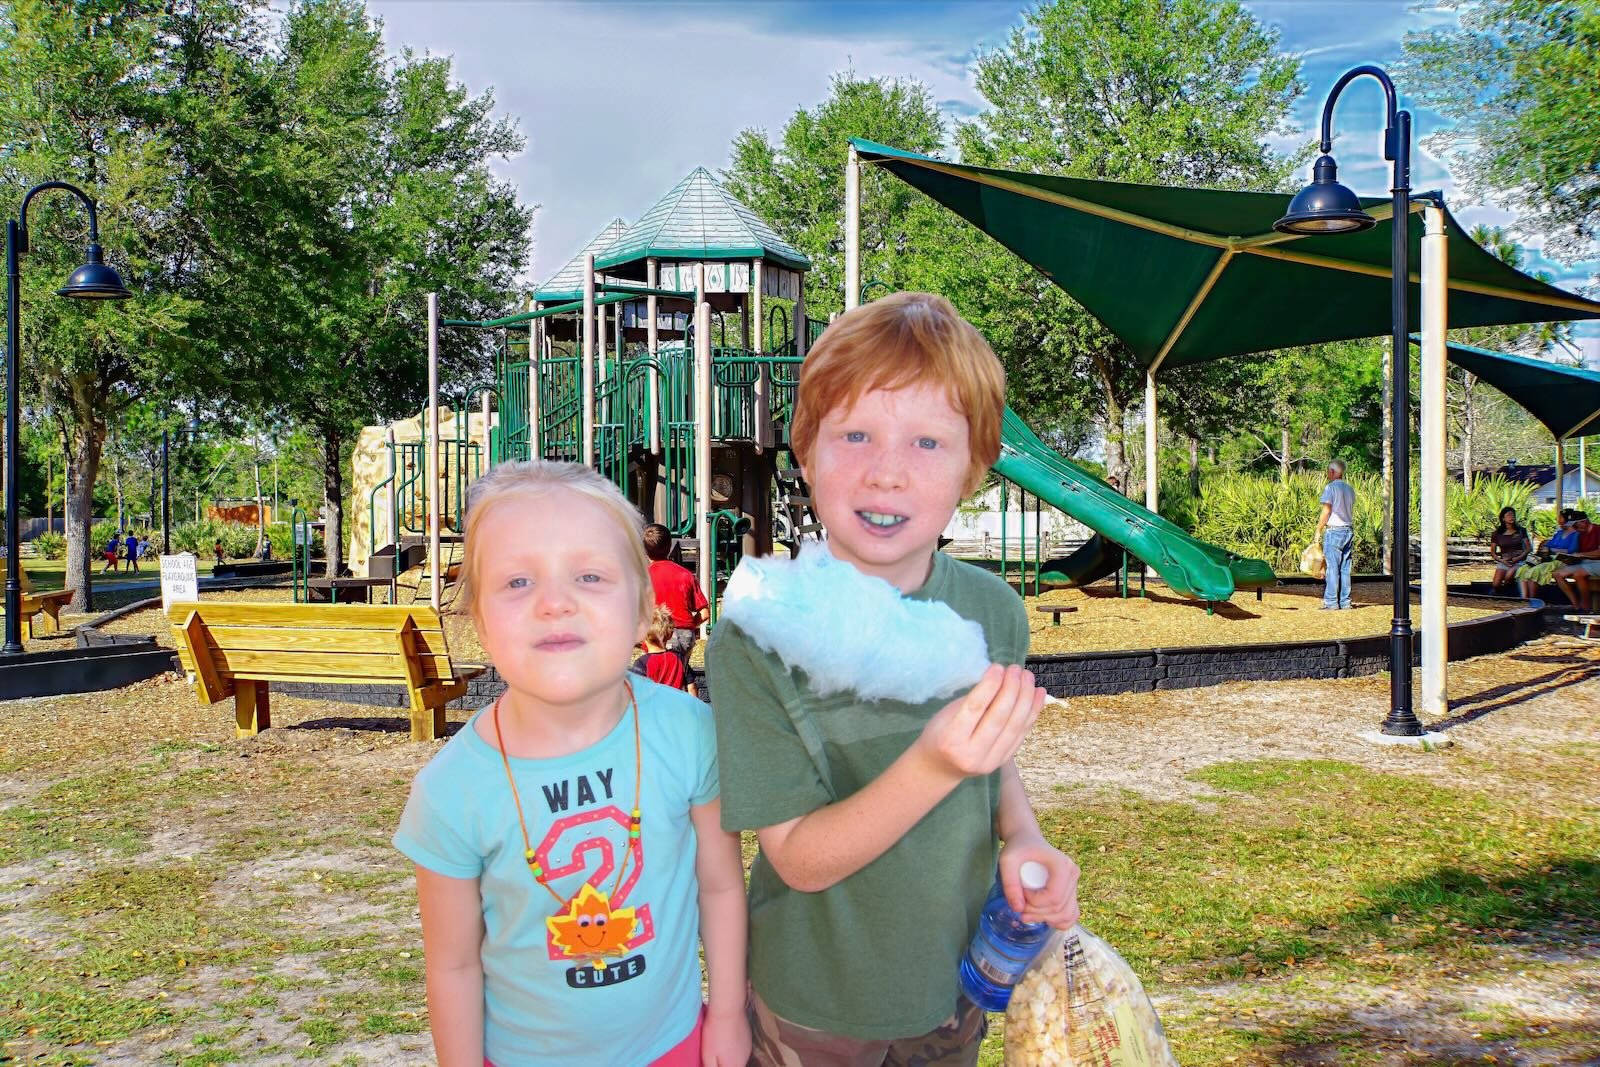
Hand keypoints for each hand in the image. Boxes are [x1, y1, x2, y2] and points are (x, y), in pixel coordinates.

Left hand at [700, 1003, 751, 1066]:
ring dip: (728, 1054)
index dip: (717, 1065)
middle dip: (723, 1062)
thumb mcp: (708, 1056)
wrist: (728, 1007)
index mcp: (734, 1066)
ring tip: (718, 1044)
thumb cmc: (715, 1033)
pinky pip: (740, 1047)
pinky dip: (732, 1045)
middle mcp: (745, 1059)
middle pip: (733, 1066)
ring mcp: (748, 1047)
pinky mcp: (748, 1036)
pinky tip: (725, 1035)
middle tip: (713, 1052)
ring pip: (737, 1057)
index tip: (711, 1059)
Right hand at [915, 664, 1045, 780]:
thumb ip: (971, 701)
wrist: (941, 768)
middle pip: (999, 717)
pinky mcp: (1003, 762)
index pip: (975, 708)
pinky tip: (1038, 694)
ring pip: (1014, 726)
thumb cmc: (939, 734)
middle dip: (1011, 689)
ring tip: (1028, 677)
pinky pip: (1021, 734)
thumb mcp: (946, 715)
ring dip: (1026, 698)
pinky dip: (1032, 713)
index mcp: (951, 738)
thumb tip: (999, 678)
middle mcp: (972, 754)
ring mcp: (990, 761)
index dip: (989, 685)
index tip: (998, 667)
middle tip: (1016, 669)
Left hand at [1000, 832, 1080, 928]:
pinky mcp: (1072, 891)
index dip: (1034, 902)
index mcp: (1061, 865)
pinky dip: (1059, 921)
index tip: (1022, 892)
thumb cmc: (1018, 848)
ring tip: (1028, 914)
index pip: (1053, 897)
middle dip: (1037, 913)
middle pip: (1060, 908)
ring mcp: (1074, 883)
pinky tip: (1042, 917)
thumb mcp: (1007, 860)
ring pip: (1067, 914)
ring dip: (1046, 919)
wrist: (1027, 840)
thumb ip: (1009, 883)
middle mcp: (1073, 873)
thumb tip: (1018, 909)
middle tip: (1020, 906)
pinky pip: (1072, 914)